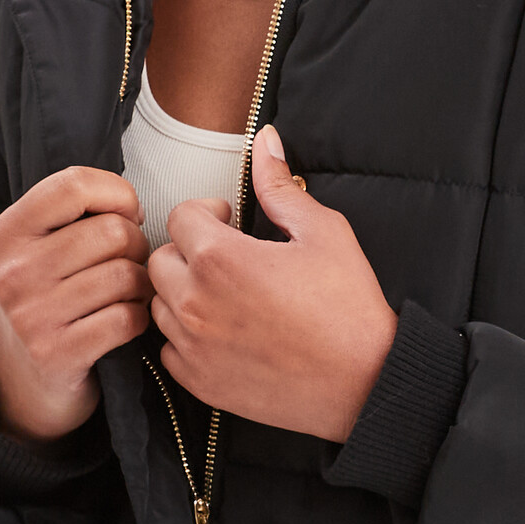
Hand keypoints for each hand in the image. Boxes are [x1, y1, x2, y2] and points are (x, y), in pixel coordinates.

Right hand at [0, 168, 151, 439]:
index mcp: (4, 234)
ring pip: (126, 274)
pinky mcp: (57, 353)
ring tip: (130, 292)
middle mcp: (12, 272)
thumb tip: (130, 205)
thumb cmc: (43, 302)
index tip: (126, 215)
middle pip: (112, 231)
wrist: (20, 383)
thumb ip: (70, 216)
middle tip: (128, 262)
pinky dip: (140, 317)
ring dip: (142, 284)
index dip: (117, 194)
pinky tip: (127, 320)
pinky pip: (127, 317)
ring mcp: (31, 315)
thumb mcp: (33, 251)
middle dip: (136, 244)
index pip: (74, 185)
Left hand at [149, 125, 397, 441]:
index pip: (179, 216)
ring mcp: (193, 345)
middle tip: (226, 256)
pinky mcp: (199, 382)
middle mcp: (195, 302)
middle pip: (159, 260)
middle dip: (188, 251)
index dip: (206, 212)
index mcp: (219, 258)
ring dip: (183, 294)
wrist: (364, 383)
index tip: (229, 220)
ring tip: (225, 294)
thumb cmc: (348, 307)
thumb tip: (265, 141)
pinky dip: (187, 338)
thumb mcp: (322, 231)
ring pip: (159, 305)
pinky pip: (168, 350)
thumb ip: (280, 185)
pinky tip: (223, 331)